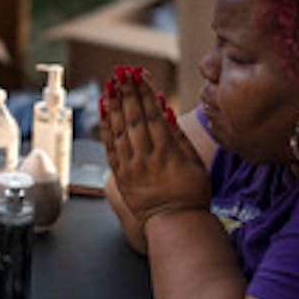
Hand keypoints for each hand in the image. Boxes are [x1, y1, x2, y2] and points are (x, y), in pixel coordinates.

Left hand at [98, 68, 210, 239]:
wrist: (175, 225)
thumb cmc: (191, 195)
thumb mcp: (196, 164)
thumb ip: (180, 137)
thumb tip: (166, 112)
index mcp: (167, 153)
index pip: (152, 116)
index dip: (144, 93)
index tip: (139, 76)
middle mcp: (145, 158)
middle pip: (133, 119)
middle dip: (127, 93)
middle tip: (122, 74)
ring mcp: (130, 167)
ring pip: (119, 130)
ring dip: (113, 106)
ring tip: (110, 86)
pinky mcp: (120, 176)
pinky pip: (110, 148)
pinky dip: (105, 128)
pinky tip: (103, 112)